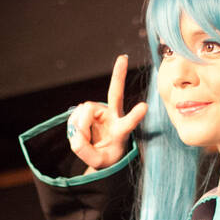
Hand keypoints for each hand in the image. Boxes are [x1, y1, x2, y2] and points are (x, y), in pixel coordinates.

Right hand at [67, 53, 148, 171]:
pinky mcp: (89, 110)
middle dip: (118, 75)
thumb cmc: (105, 158)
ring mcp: (101, 111)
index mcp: (121, 131)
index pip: (129, 123)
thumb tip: (76, 131)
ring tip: (82, 139)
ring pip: (84, 111)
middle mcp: (113, 116)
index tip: (145, 106)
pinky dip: (74, 125)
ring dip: (79, 126)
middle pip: (115, 94)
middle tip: (122, 58)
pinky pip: (75, 114)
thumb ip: (84, 150)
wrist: (101, 154)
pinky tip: (79, 132)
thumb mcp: (96, 161)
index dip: (135, 116)